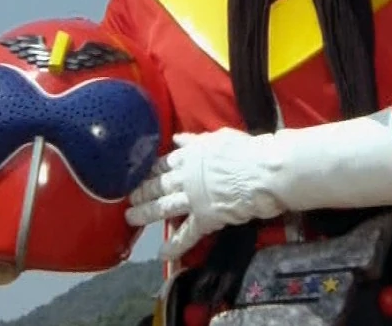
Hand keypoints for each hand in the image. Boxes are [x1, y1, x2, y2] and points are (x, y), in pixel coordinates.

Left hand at [124, 129, 287, 260]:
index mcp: (190, 155)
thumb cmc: (247, 150)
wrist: (263, 171)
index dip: (150, 170)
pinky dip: (174, 245)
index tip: (139, 174)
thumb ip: (196, 140)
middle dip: (141, 192)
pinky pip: (186, 234)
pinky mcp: (204, 218)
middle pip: (158, 185)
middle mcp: (186, 176)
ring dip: (145, 214)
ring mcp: (193, 198)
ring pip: (163, 207)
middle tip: (128, 198)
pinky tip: (162, 254)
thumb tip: (177, 138)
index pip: (164, 163)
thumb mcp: (219, 137)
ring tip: (131, 218)